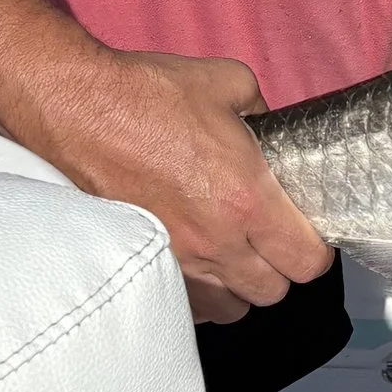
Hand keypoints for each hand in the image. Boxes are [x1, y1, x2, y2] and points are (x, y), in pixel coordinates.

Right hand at [27, 47, 333, 311]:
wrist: (77, 108)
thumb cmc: (148, 94)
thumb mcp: (229, 83)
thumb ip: (263, 112)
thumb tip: (268, 127)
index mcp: (246, 199)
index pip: (306, 260)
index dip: (314, 249)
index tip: (307, 233)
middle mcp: (216, 240)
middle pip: (273, 292)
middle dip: (279, 268)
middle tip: (268, 239)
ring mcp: (176, 260)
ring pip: (230, 308)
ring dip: (238, 286)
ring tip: (231, 253)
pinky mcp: (141, 264)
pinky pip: (186, 306)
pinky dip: (198, 294)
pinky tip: (194, 261)